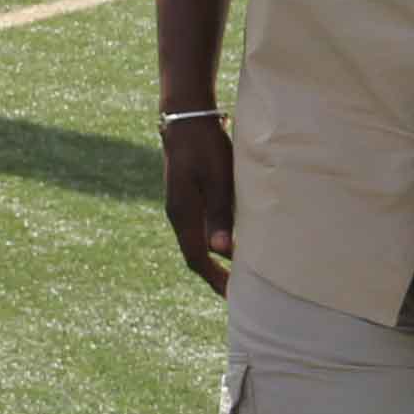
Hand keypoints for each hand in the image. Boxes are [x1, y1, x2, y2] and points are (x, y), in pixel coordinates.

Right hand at [160, 111, 235, 294]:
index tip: (233, 296)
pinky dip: (212, 242)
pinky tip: (228, 242)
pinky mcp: (187, 195)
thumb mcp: (217, 179)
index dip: (214, 279)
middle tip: (236, 293)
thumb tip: (222, 251)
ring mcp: (180, 205)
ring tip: (236, 272)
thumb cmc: (204, 145)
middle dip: (214, 275)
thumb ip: (220, 213)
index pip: (196, 258)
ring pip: (196, 241)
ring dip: (213, 259)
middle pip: (194, 254)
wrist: (185, 117)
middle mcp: (178, 214)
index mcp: (182, 214)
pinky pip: (197, 228)